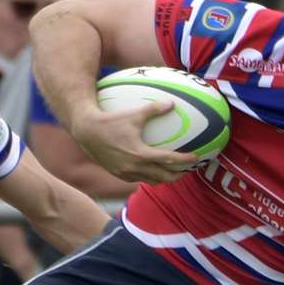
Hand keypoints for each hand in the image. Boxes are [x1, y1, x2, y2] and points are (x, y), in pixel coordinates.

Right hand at [73, 99, 205, 184]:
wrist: (87, 132)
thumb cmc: (111, 120)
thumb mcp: (133, 114)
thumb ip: (153, 109)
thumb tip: (172, 103)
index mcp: (141, 154)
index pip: (169, 160)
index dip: (185, 160)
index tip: (196, 157)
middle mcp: (135, 167)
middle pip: (164, 176)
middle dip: (178, 175)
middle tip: (188, 169)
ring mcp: (126, 173)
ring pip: (152, 181)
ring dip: (164, 178)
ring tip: (173, 171)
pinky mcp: (119, 174)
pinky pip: (139, 179)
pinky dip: (149, 177)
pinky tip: (153, 170)